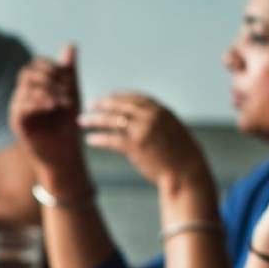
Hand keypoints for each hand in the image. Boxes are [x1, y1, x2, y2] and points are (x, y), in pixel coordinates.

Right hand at [9, 43, 87, 183]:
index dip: (51, 66)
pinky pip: (22, 105)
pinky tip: (54, 106)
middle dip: (48, 77)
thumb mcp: (72, 93)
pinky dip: (39, 102)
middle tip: (67, 88)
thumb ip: (69, 71)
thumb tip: (70, 44)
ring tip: (65, 100)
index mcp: (34, 87)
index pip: (34, 64)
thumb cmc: (68, 125)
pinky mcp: (17, 123)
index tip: (68, 77)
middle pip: (26, 72)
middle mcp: (22, 95)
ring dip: (48, 89)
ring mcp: (17, 109)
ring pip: (25, 87)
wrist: (64, 154)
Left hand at [79, 91, 210, 192]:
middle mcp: (151, 116)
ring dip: (94, 119)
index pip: (134, 97)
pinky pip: (111, 139)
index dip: (118, 96)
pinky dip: (98, 139)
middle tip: (89, 103)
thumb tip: (135, 119)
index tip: (107, 96)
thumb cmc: (179, 153)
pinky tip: (89, 140)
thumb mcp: (170, 129)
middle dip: (102, 103)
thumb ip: (154, 120)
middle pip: (120, 105)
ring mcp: (143, 130)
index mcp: (160, 110)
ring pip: (112, 120)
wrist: (186, 171)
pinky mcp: (135, 146)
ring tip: (81, 120)